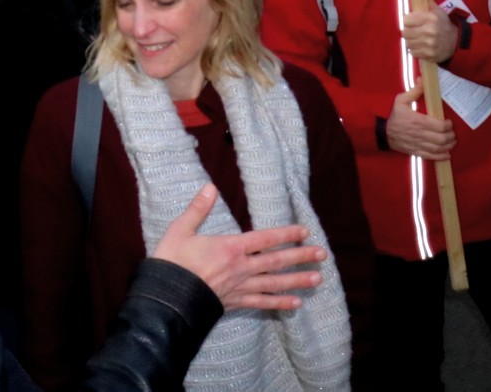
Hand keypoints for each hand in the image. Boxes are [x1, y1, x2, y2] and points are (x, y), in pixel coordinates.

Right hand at [150, 184, 325, 310]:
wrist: (168, 296)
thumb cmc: (173, 261)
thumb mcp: (180, 229)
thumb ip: (198, 209)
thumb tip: (210, 187)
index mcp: (230, 247)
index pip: (265, 239)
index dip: (285, 234)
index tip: (304, 231)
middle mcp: (242, 267)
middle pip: (276, 261)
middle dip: (300, 257)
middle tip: (321, 254)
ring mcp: (241, 286)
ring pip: (275, 283)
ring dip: (298, 280)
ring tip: (318, 278)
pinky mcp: (237, 302)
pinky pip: (264, 303)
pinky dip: (281, 303)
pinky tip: (296, 303)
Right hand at [386, 85, 455, 159]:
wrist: (382, 132)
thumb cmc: (394, 116)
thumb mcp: (400, 101)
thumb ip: (414, 91)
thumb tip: (423, 80)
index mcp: (417, 120)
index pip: (439, 126)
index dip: (448, 125)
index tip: (449, 122)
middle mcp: (419, 134)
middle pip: (442, 138)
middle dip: (451, 136)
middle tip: (452, 133)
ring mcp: (418, 144)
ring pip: (439, 148)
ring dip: (449, 146)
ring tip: (451, 141)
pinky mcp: (416, 152)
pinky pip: (432, 156)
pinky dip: (442, 156)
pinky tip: (447, 153)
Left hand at [403, 7, 458, 64]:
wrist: (457, 42)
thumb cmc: (444, 25)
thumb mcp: (438, 11)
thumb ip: (426, 2)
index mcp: (431, 18)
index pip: (406, 20)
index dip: (406, 21)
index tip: (409, 22)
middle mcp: (430, 31)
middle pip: (405, 32)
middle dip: (407, 31)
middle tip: (412, 31)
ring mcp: (430, 44)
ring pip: (407, 43)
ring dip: (410, 41)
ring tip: (416, 39)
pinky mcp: (430, 54)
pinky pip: (413, 52)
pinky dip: (415, 50)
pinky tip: (420, 46)